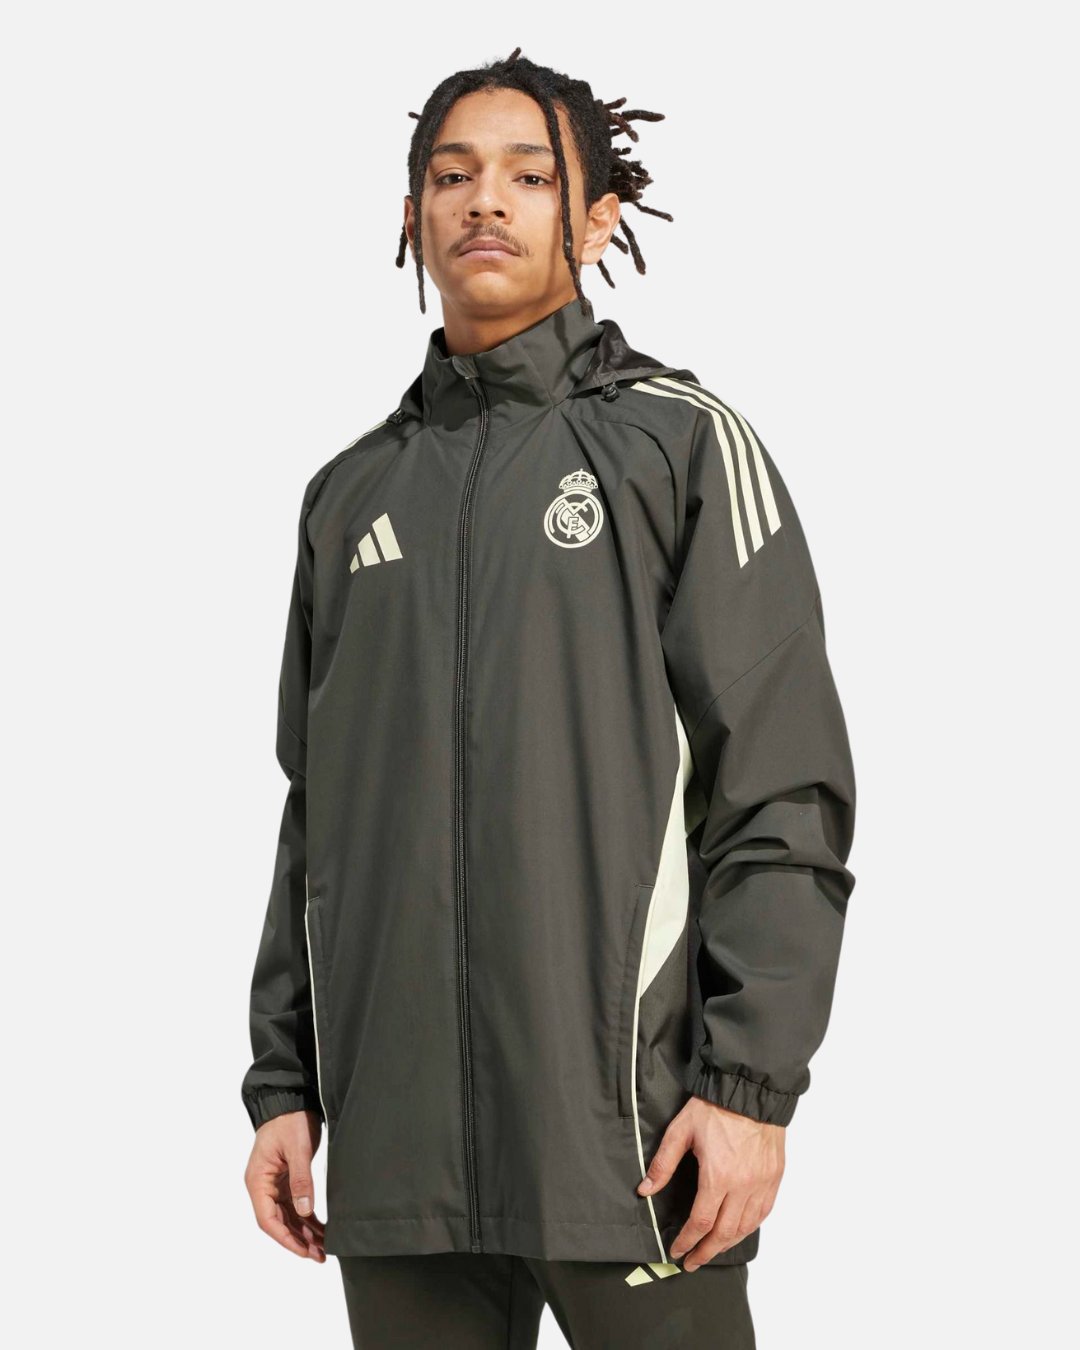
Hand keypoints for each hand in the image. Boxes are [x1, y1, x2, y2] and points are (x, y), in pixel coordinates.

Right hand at [244, 1109, 326, 1260]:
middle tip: (320, 1255)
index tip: (304, 1251)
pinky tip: (321, 1230)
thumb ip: (300, 1180)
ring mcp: (273, 1185)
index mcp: (257, 1181)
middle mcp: (262, 1186)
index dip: (286, 1238)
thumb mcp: (297, 1148)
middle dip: (298, 1240)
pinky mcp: (285, 1180)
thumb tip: (305, 1212)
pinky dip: (307, 1219)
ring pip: (287, 1217)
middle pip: (278, 1222)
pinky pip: (295, 1206)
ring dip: (304, 1233)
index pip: (267, 1219)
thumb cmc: (290, 1120)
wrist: (291, 1100)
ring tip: (324, 1248)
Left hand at [637, 1096, 784, 1270]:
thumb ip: (663, 1163)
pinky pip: (763, 1213)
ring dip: (727, 1244)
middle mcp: (743, 1186)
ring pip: (745, 1227)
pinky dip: (749, 1228)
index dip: (687, 1241)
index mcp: (718, 1176)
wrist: (750, 1091)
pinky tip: (738, 1231)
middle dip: (706, 1251)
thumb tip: (645, 1190)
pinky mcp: (774, 1178)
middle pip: (724, 1233)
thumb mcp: (681, 1131)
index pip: (701, 1222)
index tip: (677, 1250)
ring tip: (711, 1250)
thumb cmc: (715, 1108)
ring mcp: (762, 1184)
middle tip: (692, 1262)